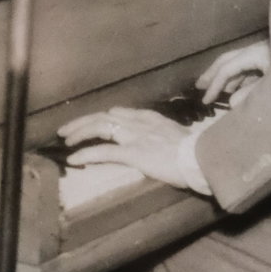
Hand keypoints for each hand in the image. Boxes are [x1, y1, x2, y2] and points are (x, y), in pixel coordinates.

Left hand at [56, 107, 198, 188]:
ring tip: (66, 141)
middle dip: (82, 122)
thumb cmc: (198, 152)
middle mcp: (140, 123)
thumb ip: (164, 135)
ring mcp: (136, 136)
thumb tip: (156, 142)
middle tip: (65, 130)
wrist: (205, 159)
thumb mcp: (179, 137)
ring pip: (100, 127)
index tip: (90, 123)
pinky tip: (73, 159)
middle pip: (104, 116)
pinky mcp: (134, 153)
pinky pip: (104, 152)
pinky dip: (86, 154)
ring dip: (80, 133)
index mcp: (151, 118)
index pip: (119, 113)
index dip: (101, 118)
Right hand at [197, 41, 270, 105]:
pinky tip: (235, 88)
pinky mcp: (269, 59)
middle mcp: (255, 50)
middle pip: (227, 60)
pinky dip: (239, 78)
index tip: (205, 100)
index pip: (226, 69)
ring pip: (237, 64)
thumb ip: (251, 93)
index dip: (214, 85)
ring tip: (215, 90)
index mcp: (254, 54)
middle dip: (212, 73)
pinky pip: (248, 68)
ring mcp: (262, 53)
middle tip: (199, 86)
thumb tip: (232, 103)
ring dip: (225, 77)